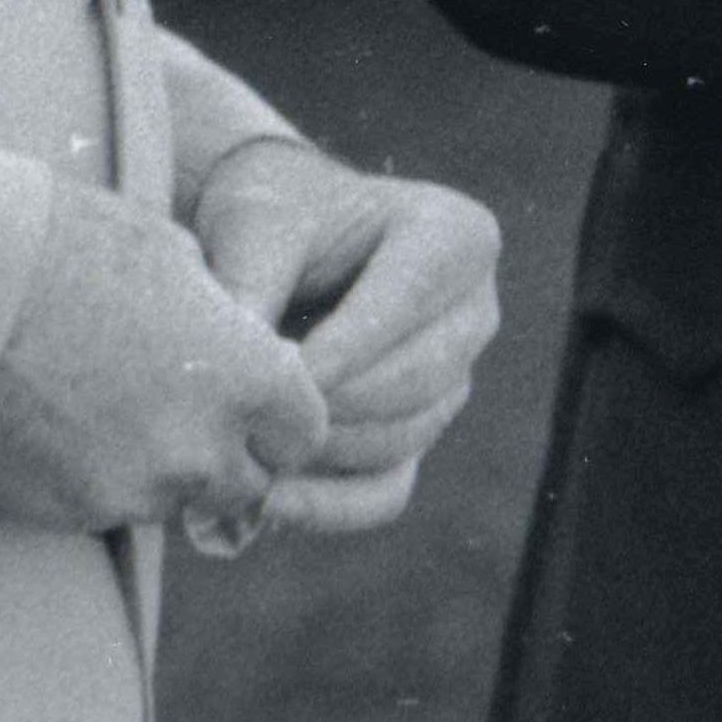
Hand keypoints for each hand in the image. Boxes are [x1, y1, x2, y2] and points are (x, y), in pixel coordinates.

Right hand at [0, 180, 331, 537]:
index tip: (247, 399)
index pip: (302, 436)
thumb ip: (225, 323)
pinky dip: (92, 479)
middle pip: (243, 484)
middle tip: (175, 408)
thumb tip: (240, 344)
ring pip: (171, 501)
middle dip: (222, 454)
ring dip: (156, 471)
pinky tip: (57, 423)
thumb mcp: (176, 259)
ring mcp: (133, 490)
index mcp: (250, 380)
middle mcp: (203, 450)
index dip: (277, 418)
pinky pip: (103, 509)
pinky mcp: (67, 512)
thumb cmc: (73, 244)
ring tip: (105, 405)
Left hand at [188, 140, 507, 539]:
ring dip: (321, 450)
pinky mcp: (418, 434)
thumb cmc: (272, 214)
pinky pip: (388, 490)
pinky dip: (330, 506)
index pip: (406, 306)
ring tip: (246, 443)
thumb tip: (248, 383)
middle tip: (251, 415)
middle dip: (328, 406)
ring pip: (399, 438)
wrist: (276, 238)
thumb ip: (250, 288)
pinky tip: (269, 502)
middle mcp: (474, 310)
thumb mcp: (254, 226)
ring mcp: (455, 378)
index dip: (339, 349)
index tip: (273, 377)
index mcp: (456, 236)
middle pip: (413, 381)